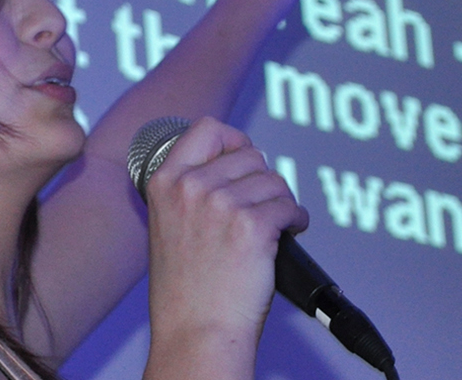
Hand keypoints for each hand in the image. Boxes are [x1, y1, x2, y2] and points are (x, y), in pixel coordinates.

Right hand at [144, 118, 308, 352]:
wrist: (196, 333)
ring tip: (275, 226)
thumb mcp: (169, 227)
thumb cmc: (185, 292)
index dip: (235, 140)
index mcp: (165, 182)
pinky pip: (290, 207)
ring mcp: (221, 204)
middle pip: (251, 155)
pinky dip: (296, 220)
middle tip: (263, 207)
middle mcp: (191, 187)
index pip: (208, 129)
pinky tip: (288, 234)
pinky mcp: (252, 225)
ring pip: (275, 181)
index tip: (245, 159)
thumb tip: (233, 166)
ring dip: (281, 202)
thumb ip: (190, 192)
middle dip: (264, 181)